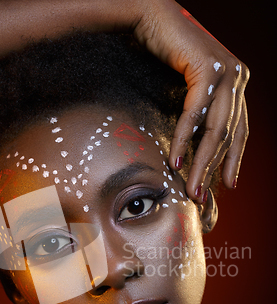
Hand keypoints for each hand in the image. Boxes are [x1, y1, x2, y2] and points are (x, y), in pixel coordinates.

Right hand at [133, 0, 248, 199]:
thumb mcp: (189, 90)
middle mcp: (237, 77)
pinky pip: (195, 115)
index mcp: (237, 84)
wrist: (149, 19)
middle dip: (214, 169)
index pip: (241, 130)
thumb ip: (202, 111)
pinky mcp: (208, 69)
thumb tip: (197, 144)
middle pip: (229, 135)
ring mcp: (227, 72)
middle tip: (201, 196)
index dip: (233, 160)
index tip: (228, 185)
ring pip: (216, 130)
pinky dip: (183, 140)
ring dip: (201, 163)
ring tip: (191, 188)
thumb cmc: (164, 56)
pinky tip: (174, 161)